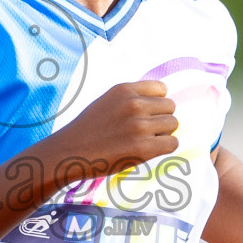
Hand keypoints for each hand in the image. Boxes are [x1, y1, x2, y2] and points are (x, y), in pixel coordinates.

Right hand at [47, 81, 178, 176]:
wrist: (69, 153)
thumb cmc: (88, 130)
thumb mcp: (107, 102)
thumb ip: (131, 99)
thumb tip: (162, 102)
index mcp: (124, 90)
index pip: (162, 89)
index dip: (157, 103)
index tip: (146, 114)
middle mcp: (134, 104)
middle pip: (170, 107)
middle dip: (161, 119)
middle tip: (144, 131)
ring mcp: (139, 126)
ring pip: (173, 124)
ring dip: (163, 134)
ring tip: (143, 141)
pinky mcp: (143, 148)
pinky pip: (172, 143)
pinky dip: (164, 148)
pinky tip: (148, 151)